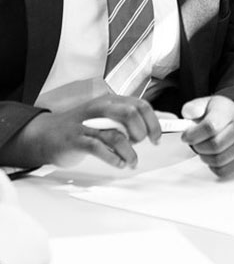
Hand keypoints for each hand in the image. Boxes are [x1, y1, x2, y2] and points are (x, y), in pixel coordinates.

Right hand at [3, 95, 160, 169]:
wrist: (46, 134)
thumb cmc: (81, 126)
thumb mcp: (105, 116)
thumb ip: (128, 119)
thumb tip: (158, 124)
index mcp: (110, 101)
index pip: (140, 105)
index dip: (153, 122)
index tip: (157, 138)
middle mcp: (99, 108)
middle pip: (130, 114)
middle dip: (142, 132)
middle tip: (141, 144)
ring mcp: (87, 124)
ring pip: (116, 135)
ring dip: (129, 152)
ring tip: (131, 161)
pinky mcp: (76, 140)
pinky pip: (99, 148)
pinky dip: (113, 158)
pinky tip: (118, 163)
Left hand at [180, 95, 233, 178]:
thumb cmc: (223, 114)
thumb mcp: (207, 104)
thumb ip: (193, 108)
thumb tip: (188, 114)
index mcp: (229, 111)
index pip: (210, 127)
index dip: (193, 134)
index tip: (186, 136)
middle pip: (214, 146)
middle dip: (198, 146)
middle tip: (196, 142)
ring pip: (218, 160)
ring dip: (205, 157)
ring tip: (205, 148)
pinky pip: (223, 171)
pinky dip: (213, 166)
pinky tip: (214, 156)